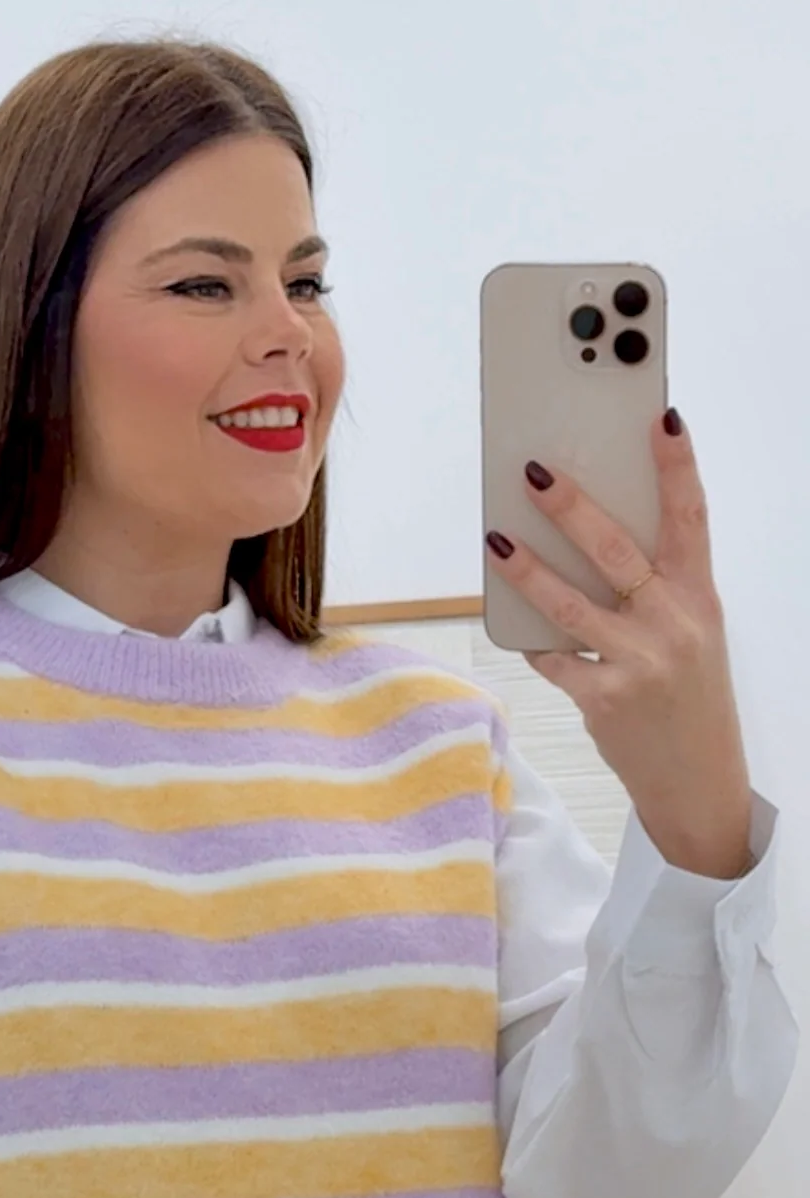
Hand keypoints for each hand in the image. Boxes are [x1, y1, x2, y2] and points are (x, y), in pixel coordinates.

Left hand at [485, 410, 752, 879]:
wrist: (698, 780)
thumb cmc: (689, 695)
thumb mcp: (693, 633)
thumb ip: (656, 587)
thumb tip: (590, 534)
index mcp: (701, 598)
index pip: (691, 519)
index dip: (677, 467)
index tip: (661, 418)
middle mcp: (675, 625)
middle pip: (617, 551)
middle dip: (573, 508)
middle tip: (536, 472)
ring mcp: (639, 663)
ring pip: (571, 603)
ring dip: (528, 570)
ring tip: (495, 541)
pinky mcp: (604, 699)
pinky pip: (555, 657)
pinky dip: (536, 641)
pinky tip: (519, 625)